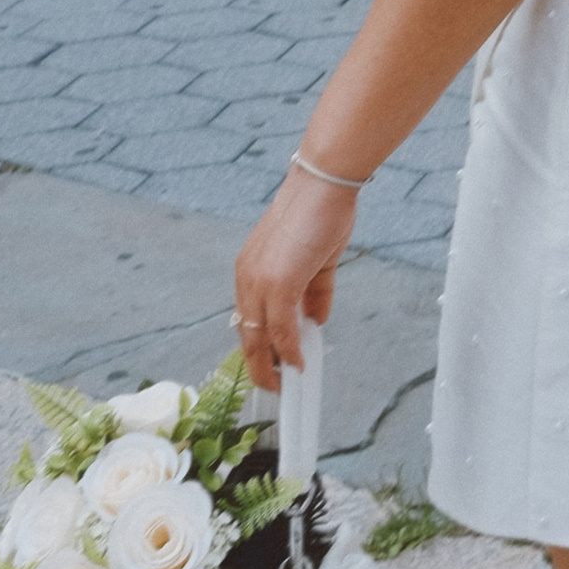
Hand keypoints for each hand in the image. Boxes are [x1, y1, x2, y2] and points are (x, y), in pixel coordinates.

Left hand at [232, 167, 356, 391]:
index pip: (249, 317)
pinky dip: (289, 351)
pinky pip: (280, 331)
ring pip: (258, 337)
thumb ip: (315, 293)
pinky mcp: (278, 285)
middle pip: (246, 334)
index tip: (271, 361)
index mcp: (250, 269)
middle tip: (271, 385)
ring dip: (270, 365)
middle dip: (258, 365)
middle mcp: (246, 278)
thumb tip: (316, 320)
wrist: (323, 184)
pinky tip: (299, 363)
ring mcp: (259, 282)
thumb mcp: (318, 259)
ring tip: (282, 384)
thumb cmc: (321, 211)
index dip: (259, 343)